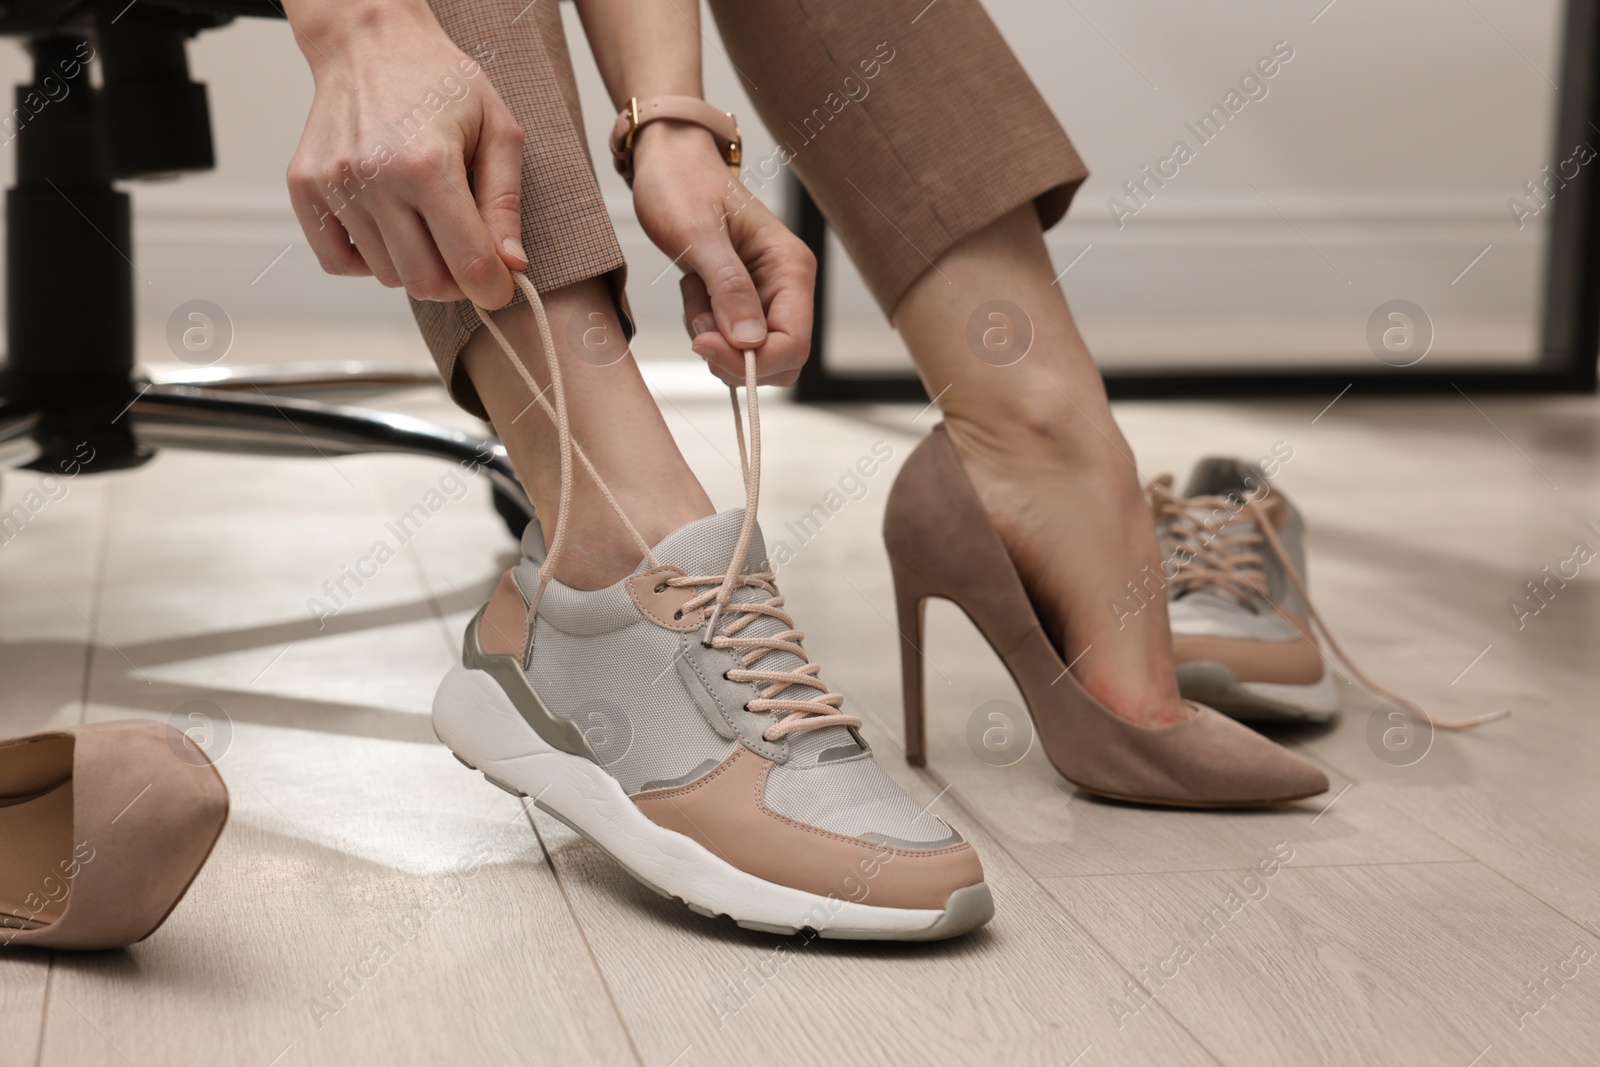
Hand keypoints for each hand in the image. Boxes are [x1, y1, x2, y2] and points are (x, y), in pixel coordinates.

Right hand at [285, 3, 526, 306]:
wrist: (370, 42)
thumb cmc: (440, 82)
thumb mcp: (497, 130)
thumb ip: (505, 203)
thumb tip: (510, 264)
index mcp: (429, 164)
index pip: (467, 263)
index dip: (492, 288)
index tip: (500, 287)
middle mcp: (375, 177)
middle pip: (424, 281)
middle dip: (454, 282)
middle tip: (464, 255)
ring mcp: (333, 184)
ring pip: (385, 274)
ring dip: (412, 262)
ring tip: (423, 219)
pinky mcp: (304, 187)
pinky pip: (337, 261)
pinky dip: (366, 259)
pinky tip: (386, 226)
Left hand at [630, 122, 815, 385]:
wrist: (668, 162)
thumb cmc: (682, 184)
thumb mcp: (698, 235)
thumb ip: (727, 288)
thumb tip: (749, 341)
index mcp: (790, 266)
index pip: (793, 343)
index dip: (752, 360)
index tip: (703, 344)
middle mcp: (787, 285)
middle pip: (780, 359)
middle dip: (733, 356)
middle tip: (696, 326)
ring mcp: (766, 294)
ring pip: (752, 354)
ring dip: (715, 340)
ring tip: (693, 294)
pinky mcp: (745, 299)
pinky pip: (732, 339)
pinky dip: (707, 328)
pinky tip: (694, 292)